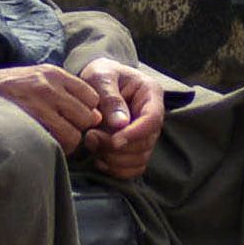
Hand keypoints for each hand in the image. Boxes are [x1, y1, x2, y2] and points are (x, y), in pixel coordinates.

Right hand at [0, 62, 107, 157]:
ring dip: (68, 141)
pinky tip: (46, 143)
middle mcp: (50, 87)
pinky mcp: (29, 123)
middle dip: (80, 128)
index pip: (92, 97)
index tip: (75, 118)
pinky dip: (57, 148)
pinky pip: (57, 143)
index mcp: (55, 74)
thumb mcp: (39, 78)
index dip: (87, 111)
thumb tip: (97, 116)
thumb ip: (67, 92)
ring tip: (56, 139)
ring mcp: (39, 105)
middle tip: (66, 130)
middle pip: (87, 117)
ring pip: (75, 135)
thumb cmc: (12, 89)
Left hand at [77, 57, 167, 183]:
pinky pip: (133, 168)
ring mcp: (145, 134)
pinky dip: (117, 169)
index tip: (113, 140)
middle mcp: (153, 116)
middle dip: (117, 147)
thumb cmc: (100, 74)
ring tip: (91, 143)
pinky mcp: (135, 147)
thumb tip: (120, 124)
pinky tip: (99, 159)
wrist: (96, 81)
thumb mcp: (101, 77)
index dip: (134, 134)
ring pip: (140, 158)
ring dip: (114, 160)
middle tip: (90, 137)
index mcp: (150, 94)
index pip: (152, 119)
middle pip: (146, 142)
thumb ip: (110, 98)